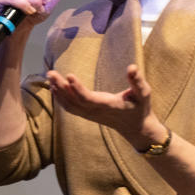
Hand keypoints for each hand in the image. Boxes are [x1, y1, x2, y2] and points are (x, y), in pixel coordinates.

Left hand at [47, 64, 161, 149]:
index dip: (78, 88)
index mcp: (108, 106)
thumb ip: (137, 80)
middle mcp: (96, 112)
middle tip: (51, 72)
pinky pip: (70, 108)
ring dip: (58, 92)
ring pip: (69, 106)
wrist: (136, 128)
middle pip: (74, 101)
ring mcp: (90, 115)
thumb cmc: (140, 108)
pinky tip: (55, 88)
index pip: (88, 99)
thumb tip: (132, 67)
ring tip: (50, 76)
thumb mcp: (144, 93)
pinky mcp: (88, 115)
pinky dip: (60, 99)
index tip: (69, 75)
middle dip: (61, 87)